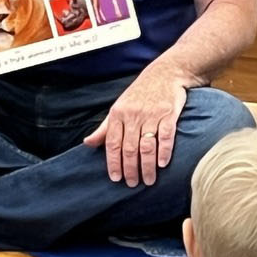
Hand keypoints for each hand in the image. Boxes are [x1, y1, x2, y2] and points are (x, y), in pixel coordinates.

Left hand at [85, 62, 189, 187]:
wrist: (166, 73)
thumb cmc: (140, 93)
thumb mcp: (118, 107)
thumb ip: (105, 128)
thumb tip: (88, 143)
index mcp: (118, 114)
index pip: (112, 144)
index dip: (113, 163)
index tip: (115, 178)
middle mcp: (134, 115)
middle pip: (129, 148)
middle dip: (130, 169)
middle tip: (133, 184)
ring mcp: (152, 115)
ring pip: (147, 146)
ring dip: (147, 166)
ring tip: (149, 180)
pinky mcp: (169, 114)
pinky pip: (166, 136)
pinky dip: (164, 151)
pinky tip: (162, 164)